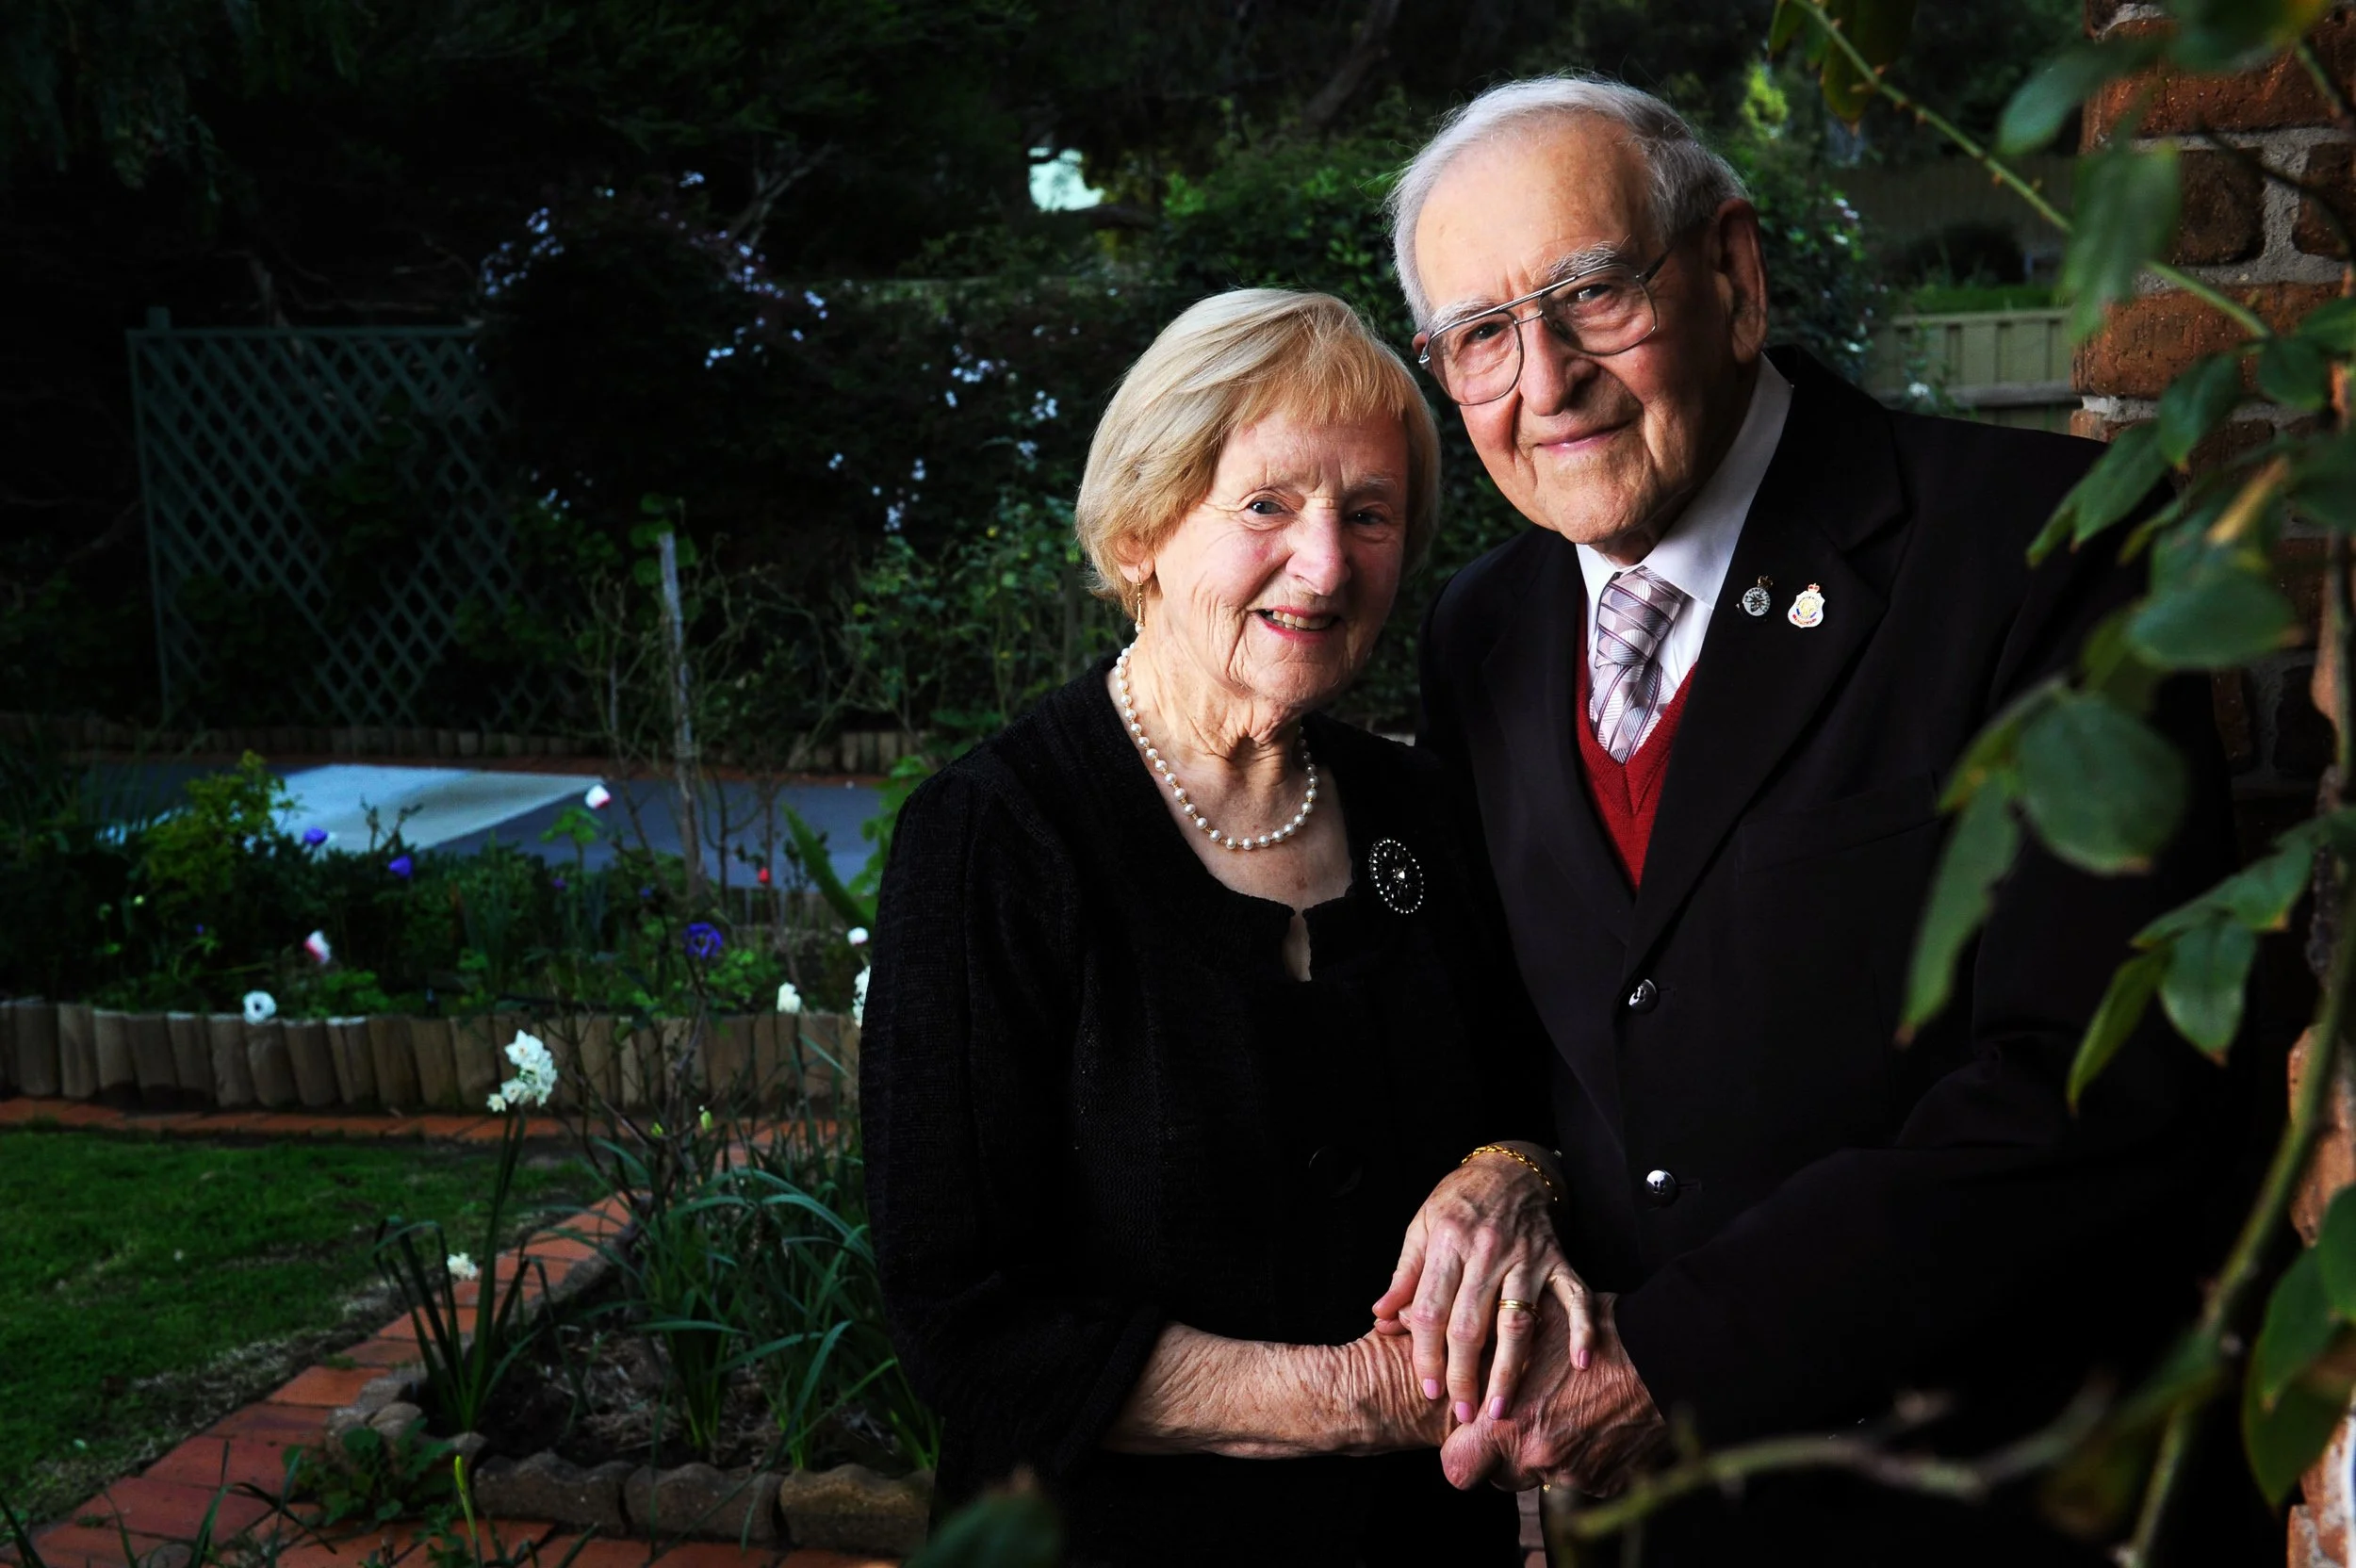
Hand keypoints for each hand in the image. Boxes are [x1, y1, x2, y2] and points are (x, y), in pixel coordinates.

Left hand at [1371, 1144, 1594, 1423]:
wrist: (1508, 1170)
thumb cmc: (1457, 1203)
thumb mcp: (1421, 1229)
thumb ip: (1404, 1277)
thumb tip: (1380, 1317)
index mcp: (1448, 1244)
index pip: (1432, 1310)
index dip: (1427, 1355)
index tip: (1429, 1390)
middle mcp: (1488, 1252)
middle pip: (1472, 1325)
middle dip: (1465, 1375)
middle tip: (1463, 1415)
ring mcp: (1527, 1258)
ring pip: (1517, 1322)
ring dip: (1509, 1370)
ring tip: (1501, 1409)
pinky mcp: (1558, 1260)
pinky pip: (1574, 1298)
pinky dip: (1581, 1329)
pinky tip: (1579, 1362)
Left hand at [1438, 1293, 1665, 1494]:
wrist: (1663, 1358)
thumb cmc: (1593, 1336)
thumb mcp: (1529, 1338)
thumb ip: (1489, 1364)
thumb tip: (1458, 1368)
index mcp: (1510, 1425)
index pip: (1457, 1468)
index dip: (1462, 1451)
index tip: (1471, 1433)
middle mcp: (1538, 1458)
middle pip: (1499, 1476)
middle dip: (1503, 1452)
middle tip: (1520, 1416)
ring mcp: (1574, 1476)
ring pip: (1539, 1477)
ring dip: (1543, 1453)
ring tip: (1563, 1410)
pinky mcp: (1604, 1483)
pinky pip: (1576, 1479)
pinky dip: (1578, 1457)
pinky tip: (1591, 1422)